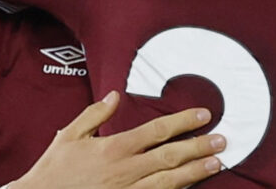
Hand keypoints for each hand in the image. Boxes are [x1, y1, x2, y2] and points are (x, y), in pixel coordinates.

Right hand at [4, 91, 225, 188]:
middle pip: (170, 156)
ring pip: (170, 182)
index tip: (204, 115)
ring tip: (217, 163)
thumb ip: (94, 114)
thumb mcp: (70, 136)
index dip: (183, 122)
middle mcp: (125, 171)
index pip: (157, 131)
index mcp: (114, 148)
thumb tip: (115, 96)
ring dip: (195, 172)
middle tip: (222, 140)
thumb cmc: (54, 170)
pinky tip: (191, 187)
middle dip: (199, 147)